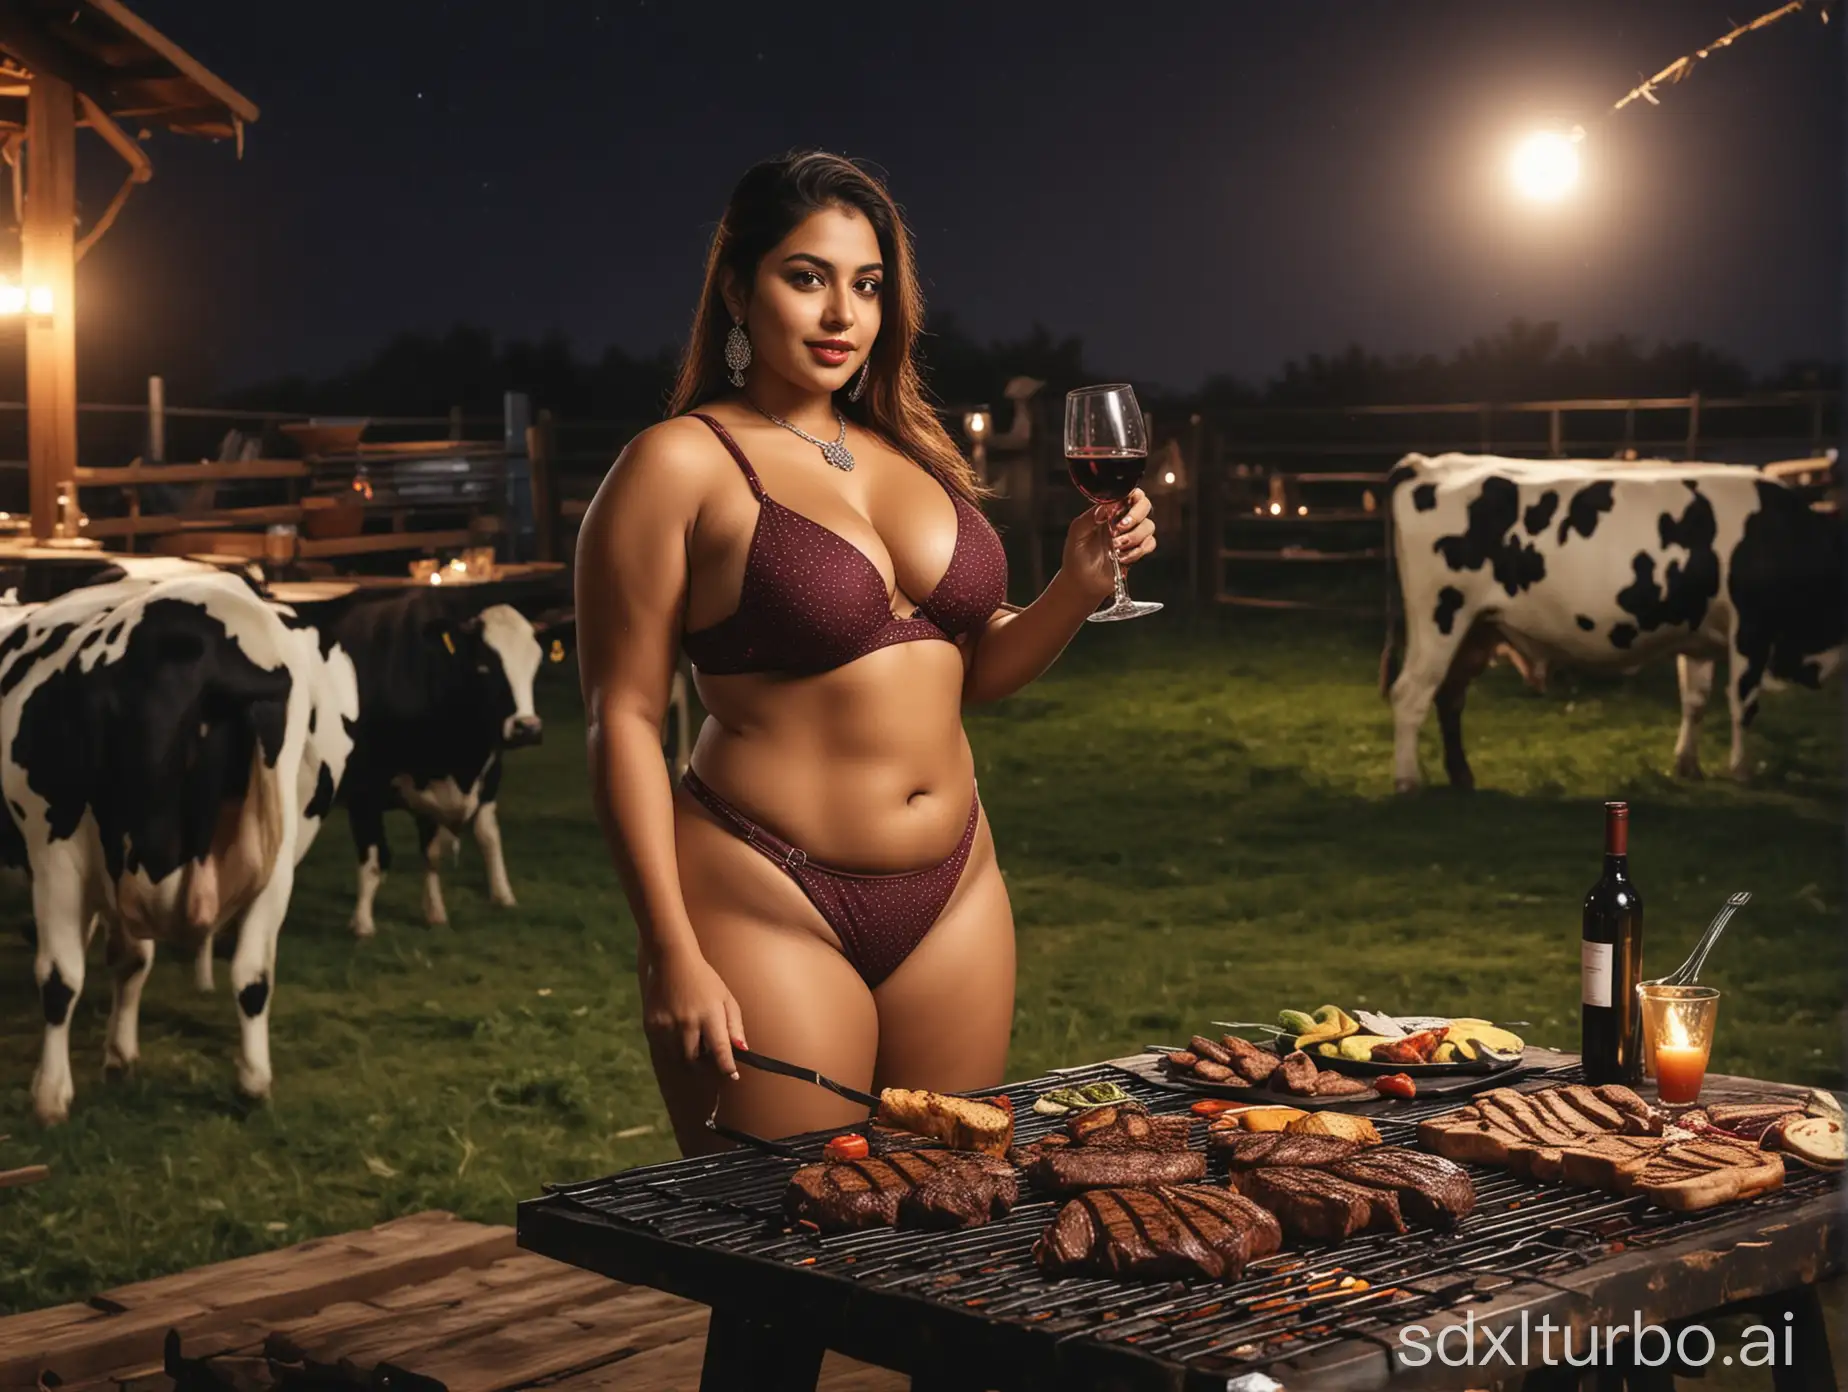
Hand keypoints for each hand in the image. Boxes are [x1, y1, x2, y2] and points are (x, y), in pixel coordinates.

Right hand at [640, 941, 745, 1078]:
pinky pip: (663, 1050)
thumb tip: (742, 1050)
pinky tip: (677, 1035)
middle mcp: (688, 1022)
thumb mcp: (726, 997)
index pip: (720, 1050)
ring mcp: (667, 1025)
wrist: (671, 961)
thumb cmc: (704, 980)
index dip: (726, 1067)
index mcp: (710, 1014)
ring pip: (678, 1058)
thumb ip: (734, 1025)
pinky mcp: (651, 1026)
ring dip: (688, 1059)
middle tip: (709, 1059)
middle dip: (704, 1065)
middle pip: (696, 1060)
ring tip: (694, 1043)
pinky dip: (672, 1050)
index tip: (732, 1076)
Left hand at [1061, 488, 1157, 602]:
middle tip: (1120, 527)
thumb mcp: (1077, 533)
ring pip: (1149, 526)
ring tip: (1116, 546)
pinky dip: (1138, 550)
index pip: (1128, 493)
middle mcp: (1123, 520)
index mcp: (1109, 510)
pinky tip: (1123, 558)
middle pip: (1144, 505)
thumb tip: (1105, 507)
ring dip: (1134, 536)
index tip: (1118, 509)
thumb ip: (1090, 517)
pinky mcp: (1138, 551)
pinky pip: (1150, 544)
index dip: (1130, 496)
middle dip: (1136, 515)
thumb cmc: (1077, 555)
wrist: (1082, 582)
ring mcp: (1132, 535)